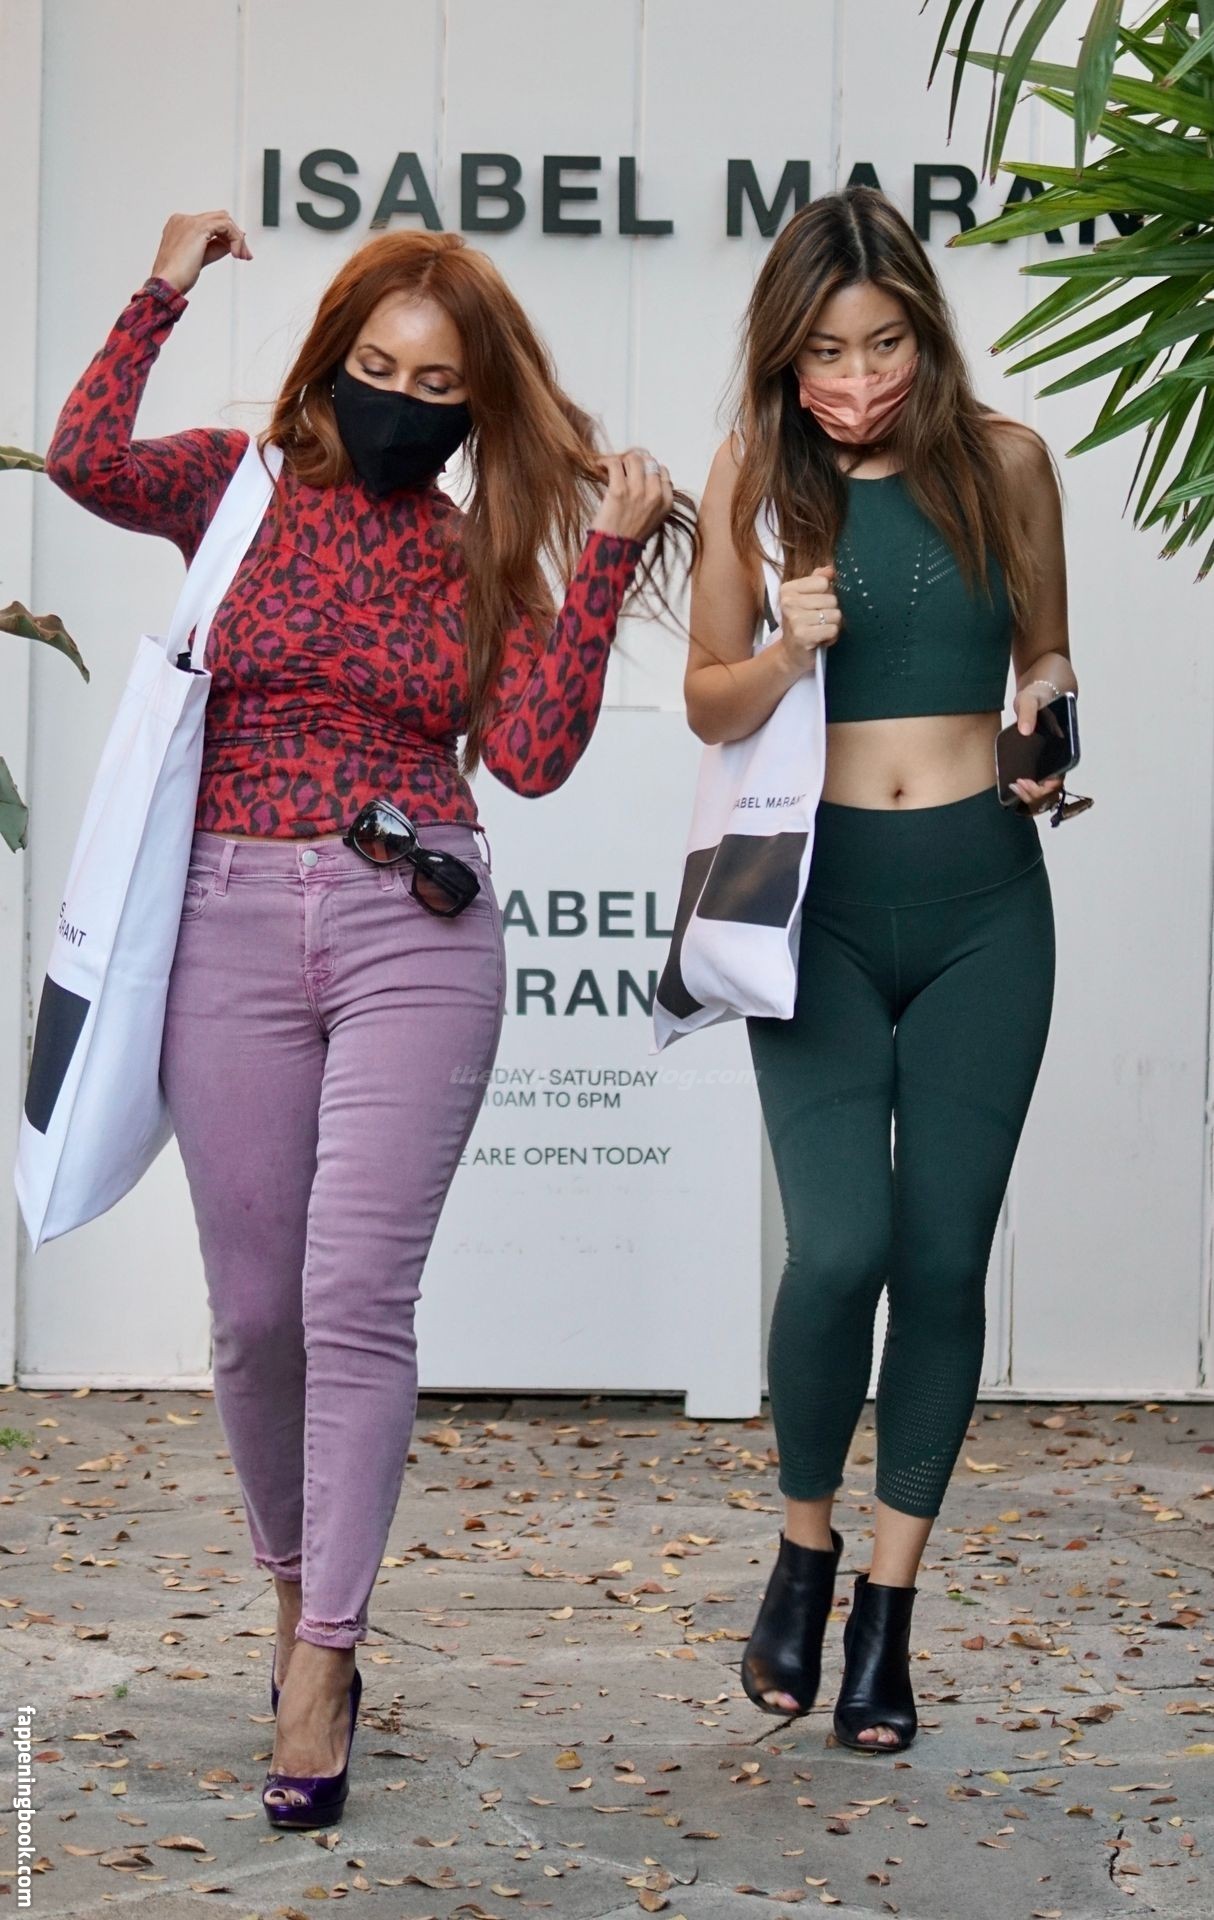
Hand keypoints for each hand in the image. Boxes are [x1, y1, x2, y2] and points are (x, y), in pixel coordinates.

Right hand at [150, 210, 252, 295]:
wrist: (167, 283)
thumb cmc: (178, 277)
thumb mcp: (201, 258)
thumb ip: (216, 247)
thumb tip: (234, 242)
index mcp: (179, 225)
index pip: (210, 222)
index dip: (227, 236)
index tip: (238, 251)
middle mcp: (183, 219)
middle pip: (219, 218)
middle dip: (235, 236)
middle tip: (245, 255)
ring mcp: (189, 221)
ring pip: (224, 220)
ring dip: (237, 239)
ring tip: (241, 256)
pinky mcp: (199, 227)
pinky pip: (226, 226)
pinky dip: (235, 240)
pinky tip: (236, 254)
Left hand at [590, 448, 673, 541]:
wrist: (614, 554)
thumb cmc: (628, 539)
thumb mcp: (652, 520)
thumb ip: (653, 499)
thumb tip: (642, 477)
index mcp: (666, 503)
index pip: (662, 472)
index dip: (648, 468)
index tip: (636, 471)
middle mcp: (655, 495)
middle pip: (648, 461)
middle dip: (634, 460)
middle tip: (622, 466)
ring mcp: (638, 491)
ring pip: (633, 458)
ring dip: (620, 459)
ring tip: (610, 466)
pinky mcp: (619, 490)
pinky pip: (615, 463)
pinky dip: (606, 461)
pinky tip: (600, 466)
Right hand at [779, 565, 841, 673]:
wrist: (791, 654)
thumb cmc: (802, 624)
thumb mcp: (807, 598)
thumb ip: (818, 580)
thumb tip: (830, 569)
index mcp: (788, 589)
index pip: (823, 582)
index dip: (826, 595)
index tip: (815, 607)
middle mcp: (788, 602)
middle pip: (832, 599)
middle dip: (830, 613)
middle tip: (817, 622)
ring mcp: (794, 619)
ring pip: (835, 615)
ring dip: (831, 626)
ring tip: (819, 631)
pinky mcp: (802, 635)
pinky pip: (832, 629)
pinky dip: (830, 637)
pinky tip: (820, 640)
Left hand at [1011, 681, 1063, 813]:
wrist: (1041, 687)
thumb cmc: (1040, 693)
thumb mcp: (1031, 698)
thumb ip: (1028, 712)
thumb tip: (1025, 730)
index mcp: (1064, 746)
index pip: (1058, 779)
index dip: (1043, 787)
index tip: (1027, 782)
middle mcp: (1059, 756)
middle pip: (1049, 789)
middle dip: (1034, 794)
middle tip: (1016, 785)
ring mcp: (1049, 759)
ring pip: (1043, 789)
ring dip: (1030, 794)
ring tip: (1014, 786)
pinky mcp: (1039, 758)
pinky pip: (1036, 779)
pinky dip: (1026, 786)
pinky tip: (1012, 783)